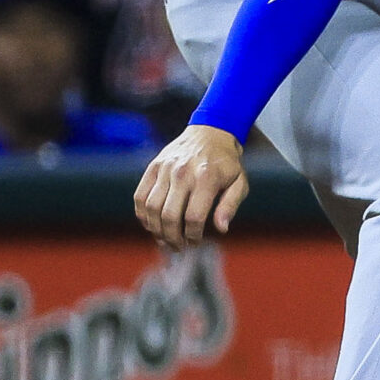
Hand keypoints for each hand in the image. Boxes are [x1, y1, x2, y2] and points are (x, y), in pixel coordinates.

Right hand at [134, 125, 249, 250]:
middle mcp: (182, 173)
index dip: (193, 236)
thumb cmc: (226, 163)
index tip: (195, 242)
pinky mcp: (152, 167)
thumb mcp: (239, 182)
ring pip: (151, 209)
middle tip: (178, 247)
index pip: (194, 217)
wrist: (210, 132)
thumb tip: (221, 229)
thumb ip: (230, 205)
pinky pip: (139, 197)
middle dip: (172, 238)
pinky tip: (151, 225)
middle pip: (169, 216)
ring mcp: (165, 169)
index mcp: (206, 178)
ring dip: (155, 230)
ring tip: (164, 240)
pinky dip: (142, 215)